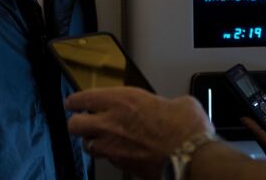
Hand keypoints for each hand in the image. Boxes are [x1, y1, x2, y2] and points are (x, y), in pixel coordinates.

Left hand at [65, 86, 212, 179]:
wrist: (192, 157)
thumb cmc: (185, 128)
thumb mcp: (178, 103)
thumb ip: (164, 104)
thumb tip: (171, 108)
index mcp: (121, 100)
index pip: (83, 98)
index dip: (75, 101)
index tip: (74, 102)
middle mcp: (110, 123)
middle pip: (75, 125)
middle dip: (77, 123)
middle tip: (83, 122)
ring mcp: (113, 148)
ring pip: (88, 146)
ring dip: (93, 142)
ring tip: (103, 140)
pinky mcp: (122, 166)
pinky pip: (108, 160)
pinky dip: (112, 156)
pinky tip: (122, 153)